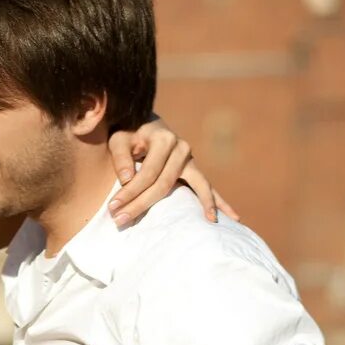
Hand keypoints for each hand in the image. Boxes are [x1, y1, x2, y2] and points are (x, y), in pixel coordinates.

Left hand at [107, 119, 238, 227]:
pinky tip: (231, 217)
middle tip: (121, 221)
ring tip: (210, 222)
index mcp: (164, 139)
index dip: (130, 192)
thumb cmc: (128, 132)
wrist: (142, 121)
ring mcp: (190, 159)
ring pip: (197, 185)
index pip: (147, 173)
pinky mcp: (192, 168)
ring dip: (203, 204)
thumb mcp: (119, 138)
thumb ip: (121, 156)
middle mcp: (181, 148)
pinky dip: (217, 201)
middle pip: (165, 184)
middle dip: (142, 204)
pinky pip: (206, 186)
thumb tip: (126, 179)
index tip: (113, 207)